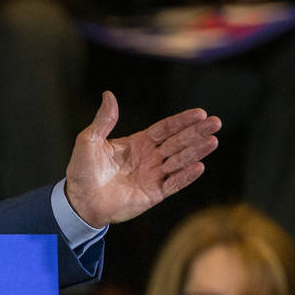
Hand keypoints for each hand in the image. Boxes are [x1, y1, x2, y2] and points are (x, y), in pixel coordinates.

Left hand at [65, 91, 220, 227]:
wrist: (79, 201)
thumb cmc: (82, 170)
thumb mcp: (90, 140)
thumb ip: (104, 119)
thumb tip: (108, 94)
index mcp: (138, 143)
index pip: (165, 129)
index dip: (182, 121)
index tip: (200, 113)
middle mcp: (149, 158)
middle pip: (177, 142)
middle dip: (196, 132)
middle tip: (216, 122)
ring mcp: (153, 176)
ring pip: (179, 161)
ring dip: (196, 151)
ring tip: (213, 140)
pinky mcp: (154, 194)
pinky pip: (173, 183)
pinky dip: (185, 176)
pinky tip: (199, 166)